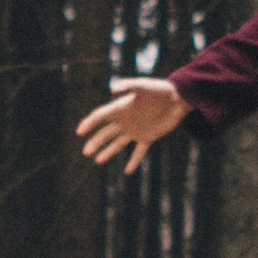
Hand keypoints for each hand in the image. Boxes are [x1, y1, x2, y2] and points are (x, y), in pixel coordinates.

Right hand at [76, 77, 190, 174]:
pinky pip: (139, 151)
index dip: (89, 123)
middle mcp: (126, 120)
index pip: (101, 116)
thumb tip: (112, 90)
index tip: (79, 132)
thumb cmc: (159, 89)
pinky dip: (134, 161)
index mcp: (121, 108)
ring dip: (108, 152)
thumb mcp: (143, 86)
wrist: (179, 98)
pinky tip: (127, 171)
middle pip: (106, 132)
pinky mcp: (148, 137)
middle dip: (95, 142)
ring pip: (118, 143)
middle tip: (85, 152)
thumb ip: (128, 86)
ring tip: (97, 161)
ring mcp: (136, 129)